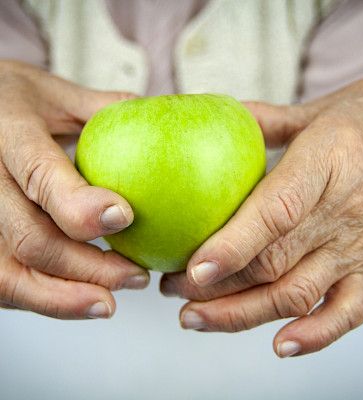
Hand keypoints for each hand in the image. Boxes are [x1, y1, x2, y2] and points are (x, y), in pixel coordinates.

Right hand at [0, 61, 148, 318]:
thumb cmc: (14, 101)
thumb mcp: (54, 93)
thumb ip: (102, 109)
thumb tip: (158, 119)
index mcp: (8, 134)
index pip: (39, 175)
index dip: (79, 205)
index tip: (124, 217)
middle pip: (31, 239)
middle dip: (88, 266)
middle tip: (136, 274)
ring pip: (12, 273)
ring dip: (67, 296)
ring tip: (111, 302)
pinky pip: (5, 282)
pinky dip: (46, 299)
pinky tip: (82, 299)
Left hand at [160, 75, 362, 356]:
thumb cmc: (360, 119)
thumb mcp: (308, 111)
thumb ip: (259, 121)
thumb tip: (209, 128)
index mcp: (325, 164)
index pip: (278, 213)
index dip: (234, 246)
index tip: (194, 269)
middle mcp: (341, 212)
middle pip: (276, 264)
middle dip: (217, 288)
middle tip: (173, 288)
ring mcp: (354, 245)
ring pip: (299, 295)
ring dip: (243, 314)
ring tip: (197, 318)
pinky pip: (347, 310)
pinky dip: (316, 335)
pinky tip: (280, 345)